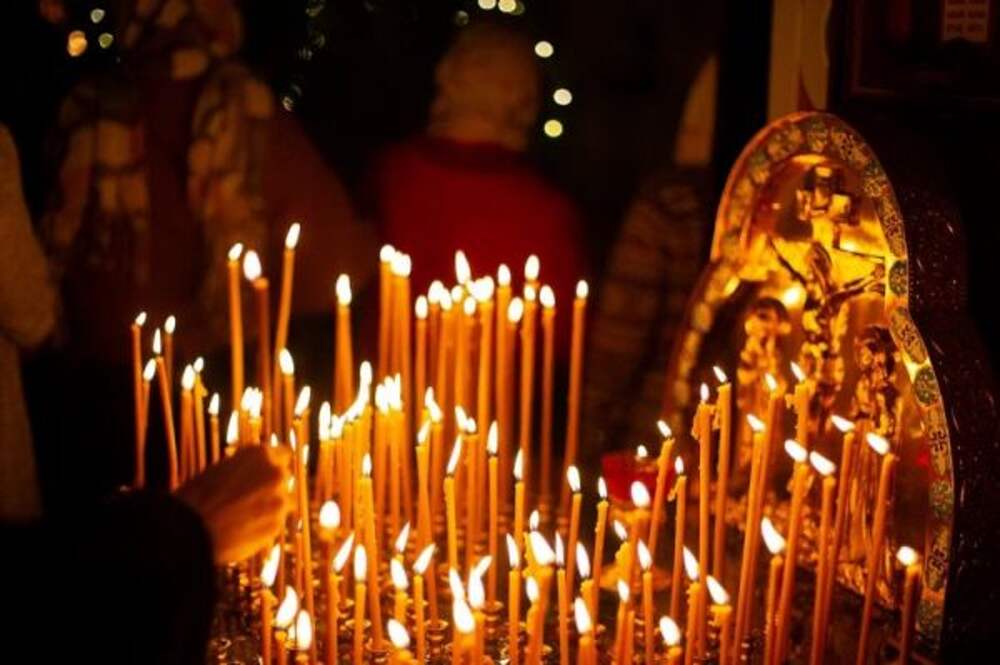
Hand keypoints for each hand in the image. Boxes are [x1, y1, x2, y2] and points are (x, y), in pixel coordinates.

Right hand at [177, 446, 291, 563]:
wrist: (190, 530)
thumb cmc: (197, 497)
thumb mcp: (220, 469)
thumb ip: (245, 470)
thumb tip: (255, 475)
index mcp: (260, 454)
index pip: (283, 454)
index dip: (273, 464)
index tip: (267, 473)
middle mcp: (275, 473)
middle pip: (284, 478)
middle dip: (272, 486)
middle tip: (249, 498)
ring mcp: (279, 501)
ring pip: (284, 502)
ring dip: (272, 507)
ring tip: (245, 516)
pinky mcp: (277, 526)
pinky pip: (275, 524)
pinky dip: (264, 527)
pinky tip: (243, 531)